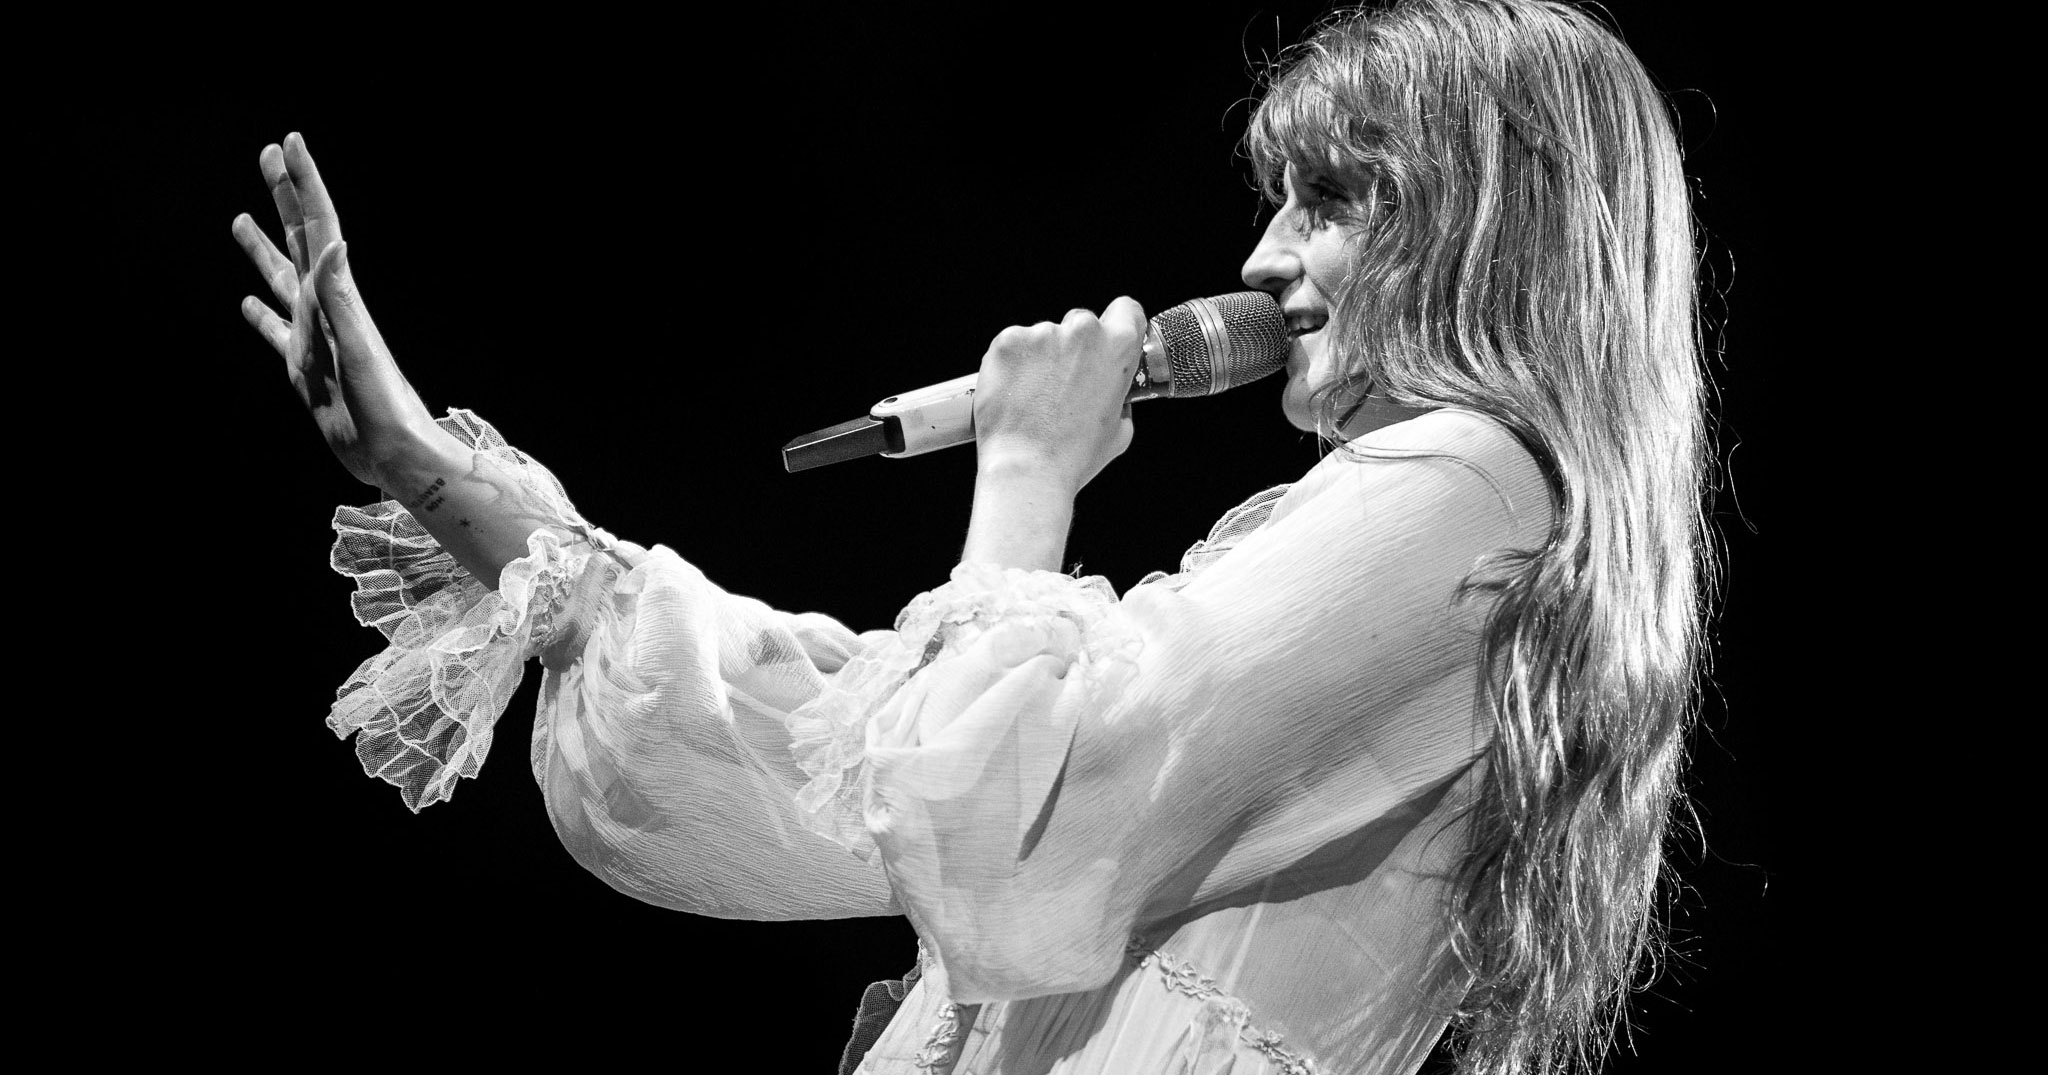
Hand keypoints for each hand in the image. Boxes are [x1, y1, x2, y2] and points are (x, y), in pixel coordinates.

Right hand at [233, 132, 439, 487]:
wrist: (396, 455)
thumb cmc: (385, 408)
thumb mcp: (360, 350)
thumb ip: (341, 298)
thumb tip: (333, 241)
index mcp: (337, 297)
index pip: (318, 227)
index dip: (304, 183)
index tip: (289, 142)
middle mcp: (325, 309)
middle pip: (299, 239)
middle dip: (284, 195)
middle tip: (268, 154)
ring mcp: (313, 337)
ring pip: (280, 280)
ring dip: (263, 247)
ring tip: (240, 218)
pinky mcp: (304, 369)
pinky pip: (275, 333)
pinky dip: (258, 315)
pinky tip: (246, 305)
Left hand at [972, 298, 1145, 494]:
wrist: (1026, 467)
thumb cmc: (1073, 455)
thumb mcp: (1119, 431)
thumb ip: (1121, 400)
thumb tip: (1113, 395)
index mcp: (1117, 347)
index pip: (1126, 310)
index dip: (1119, 325)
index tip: (1109, 340)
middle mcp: (1081, 331)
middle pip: (1081, 323)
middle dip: (1074, 348)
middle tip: (1064, 385)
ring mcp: (1041, 333)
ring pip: (1044, 336)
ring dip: (1041, 358)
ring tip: (1035, 398)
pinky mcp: (1007, 341)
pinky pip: (1014, 345)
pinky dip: (1014, 364)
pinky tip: (1016, 393)